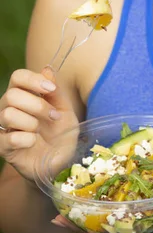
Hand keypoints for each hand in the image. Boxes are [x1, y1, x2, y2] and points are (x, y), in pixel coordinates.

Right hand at [0, 66, 78, 182]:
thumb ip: (55, 92)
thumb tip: (47, 69)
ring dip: (31, 122)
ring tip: (40, 131)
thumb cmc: (61, 134)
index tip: (50, 90)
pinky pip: (8, 138)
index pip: (17, 77)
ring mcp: (4, 128)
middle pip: (11, 95)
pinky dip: (25, 139)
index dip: (32, 80)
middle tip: (54, 117)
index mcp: (25, 95)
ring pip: (7, 114)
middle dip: (37, 105)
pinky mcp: (3, 147)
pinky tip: (33, 143)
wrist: (60, 163)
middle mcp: (10, 108)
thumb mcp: (65, 111)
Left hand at [52, 196, 152, 232]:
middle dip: (86, 225)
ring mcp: (149, 216)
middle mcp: (149, 224)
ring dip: (92, 213)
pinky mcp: (152, 205)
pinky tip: (99, 192)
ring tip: (68, 205)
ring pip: (116, 218)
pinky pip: (126, 206)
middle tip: (59, 217)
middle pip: (113, 230)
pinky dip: (111, 201)